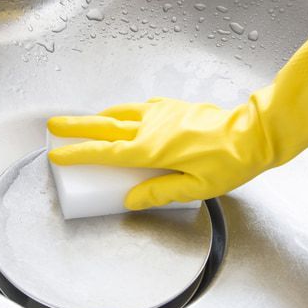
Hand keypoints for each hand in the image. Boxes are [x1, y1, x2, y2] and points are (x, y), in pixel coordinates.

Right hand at [49, 97, 269, 209]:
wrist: (253, 133)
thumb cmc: (229, 162)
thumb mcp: (195, 188)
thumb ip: (159, 192)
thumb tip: (131, 200)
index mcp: (152, 150)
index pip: (106, 153)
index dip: (79, 153)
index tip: (58, 154)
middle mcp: (152, 127)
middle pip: (104, 125)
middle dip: (76, 126)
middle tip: (53, 125)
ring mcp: (162, 114)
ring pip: (121, 112)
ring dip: (99, 116)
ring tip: (86, 121)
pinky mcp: (174, 107)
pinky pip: (142, 107)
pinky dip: (127, 111)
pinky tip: (127, 116)